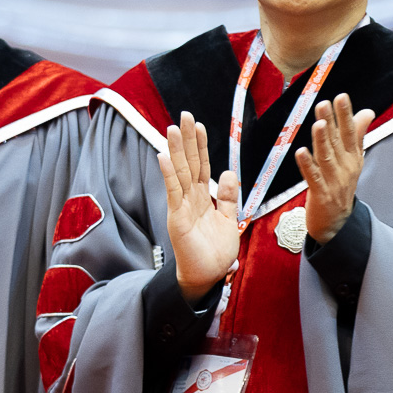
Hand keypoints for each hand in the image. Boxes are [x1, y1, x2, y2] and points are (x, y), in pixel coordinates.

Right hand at [159, 112, 241, 304]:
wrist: (209, 277)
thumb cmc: (216, 252)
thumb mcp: (229, 220)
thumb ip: (228, 197)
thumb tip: (228, 172)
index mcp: (203, 198)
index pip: (201, 166)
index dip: (200, 146)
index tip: (198, 125)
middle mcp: (190, 199)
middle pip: (189, 164)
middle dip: (186, 140)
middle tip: (183, 116)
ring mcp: (182, 207)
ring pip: (179, 173)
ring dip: (175, 151)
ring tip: (171, 129)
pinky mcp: (177, 219)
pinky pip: (173, 193)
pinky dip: (168, 175)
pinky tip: (163, 158)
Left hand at [296, 94, 374, 244]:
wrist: (338, 223)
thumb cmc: (342, 186)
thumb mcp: (353, 160)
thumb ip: (358, 134)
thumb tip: (367, 111)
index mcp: (353, 158)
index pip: (351, 133)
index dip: (346, 115)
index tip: (341, 97)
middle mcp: (346, 168)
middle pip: (337, 142)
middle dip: (331, 122)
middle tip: (324, 103)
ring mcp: (334, 182)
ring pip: (327, 157)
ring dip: (322, 141)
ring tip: (318, 124)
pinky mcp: (321, 194)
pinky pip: (313, 178)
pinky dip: (307, 165)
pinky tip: (301, 152)